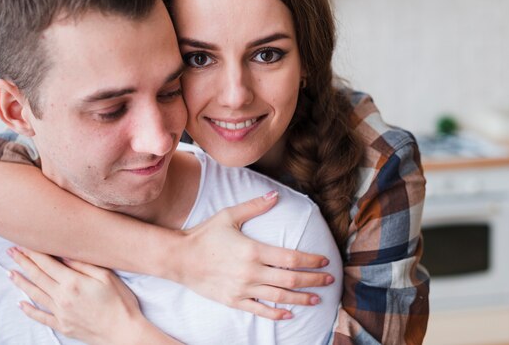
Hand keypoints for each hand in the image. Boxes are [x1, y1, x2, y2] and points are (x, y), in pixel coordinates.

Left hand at [7, 247, 178, 344]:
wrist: (123, 332)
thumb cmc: (120, 302)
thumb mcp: (107, 276)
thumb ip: (83, 265)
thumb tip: (65, 255)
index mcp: (73, 282)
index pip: (47, 263)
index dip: (33, 253)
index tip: (22, 244)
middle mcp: (62, 297)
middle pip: (38, 276)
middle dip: (23, 262)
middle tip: (10, 252)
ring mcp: (60, 313)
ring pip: (35, 295)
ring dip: (21, 282)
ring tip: (9, 272)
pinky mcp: (63, 325)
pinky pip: (41, 317)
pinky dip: (29, 310)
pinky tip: (20, 304)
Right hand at [176, 191, 334, 320]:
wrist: (179, 258)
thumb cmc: (204, 235)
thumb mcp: (228, 215)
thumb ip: (255, 206)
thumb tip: (276, 194)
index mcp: (253, 250)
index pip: (290, 257)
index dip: (310, 260)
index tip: (324, 260)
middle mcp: (251, 272)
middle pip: (290, 279)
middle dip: (313, 280)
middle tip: (329, 280)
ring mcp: (243, 289)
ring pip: (279, 297)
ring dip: (301, 298)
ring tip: (317, 299)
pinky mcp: (234, 301)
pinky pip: (260, 310)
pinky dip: (277, 314)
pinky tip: (289, 313)